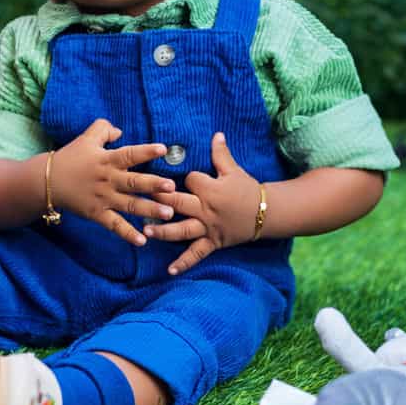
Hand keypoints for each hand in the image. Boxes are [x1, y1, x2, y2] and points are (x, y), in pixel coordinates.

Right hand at [50, 118, 176, 245]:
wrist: (47, 182)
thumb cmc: (70, 158)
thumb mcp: (86, 139)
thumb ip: (104, 130)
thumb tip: (121, 131)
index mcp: (107, 160)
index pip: (129, 154)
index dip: (146, 152)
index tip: (163, 149)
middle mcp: (108, 180)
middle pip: (134, 183)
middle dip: (154, 185)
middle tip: (172, 188)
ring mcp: (103, 199)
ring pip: (130, 205)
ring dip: (149, 210)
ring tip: (168, 213)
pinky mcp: (97, 214)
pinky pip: (115, 225)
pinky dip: (128, 234)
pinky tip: (142, 241)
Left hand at [144, 132, 260, 274]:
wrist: (266, 213)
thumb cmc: (248, 190)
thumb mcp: (234, 170)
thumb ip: (221, 154)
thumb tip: (216, 133)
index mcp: (211, 189)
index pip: (190, 180)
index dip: (183, 178)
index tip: (177, 176)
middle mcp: (206, 209)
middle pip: (178, 203)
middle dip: (159, 200)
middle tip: (139, 198)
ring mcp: (208, 228)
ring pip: (182, 230)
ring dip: (163, 231)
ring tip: (145, 230)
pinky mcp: (212, 242)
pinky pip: (196, 254)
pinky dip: (184, 263)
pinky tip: (169, 271)